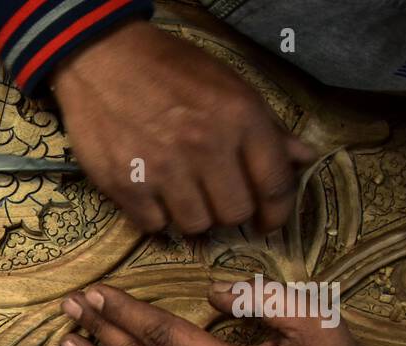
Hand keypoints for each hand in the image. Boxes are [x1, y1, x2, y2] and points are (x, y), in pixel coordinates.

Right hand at [50, 20, 315, 234]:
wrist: (101, 59)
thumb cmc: (169, 69)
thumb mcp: (228, 84)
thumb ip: (267, 126)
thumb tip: (304, 157)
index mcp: (240, 117)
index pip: (274, 184)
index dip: (277, 213)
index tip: (268, 223)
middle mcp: (206, 146)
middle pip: (234, 213)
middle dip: (229, 212)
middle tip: (216, 201)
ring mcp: (164, 169)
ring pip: (196, 225)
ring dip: (193, 217)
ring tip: (183, 197)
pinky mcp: (126, 186)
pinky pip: (154, 226)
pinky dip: (156, 218)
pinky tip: (153, 196)